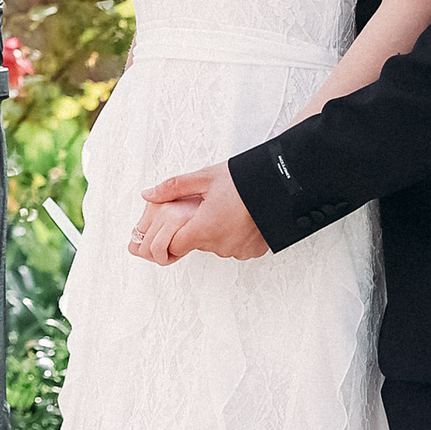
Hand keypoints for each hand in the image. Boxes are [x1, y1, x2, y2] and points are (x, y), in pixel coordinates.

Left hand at [130, 163, 270, 265]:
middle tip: (210, 206)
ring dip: (218, 231)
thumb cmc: (244, 179)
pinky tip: (243, 218)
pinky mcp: (253, 251)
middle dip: (199, 226)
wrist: (282, 183)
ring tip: (230, 209)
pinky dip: (236, 236)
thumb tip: (148, 194)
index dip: (173, 235)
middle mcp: (219, 246)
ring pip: (217, 245)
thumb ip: (173, 188)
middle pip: (197, 243)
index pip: (173, 247)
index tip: (181, 223)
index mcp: (203, 230)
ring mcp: (238, 251)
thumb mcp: (205, 178)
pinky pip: (236, 247)